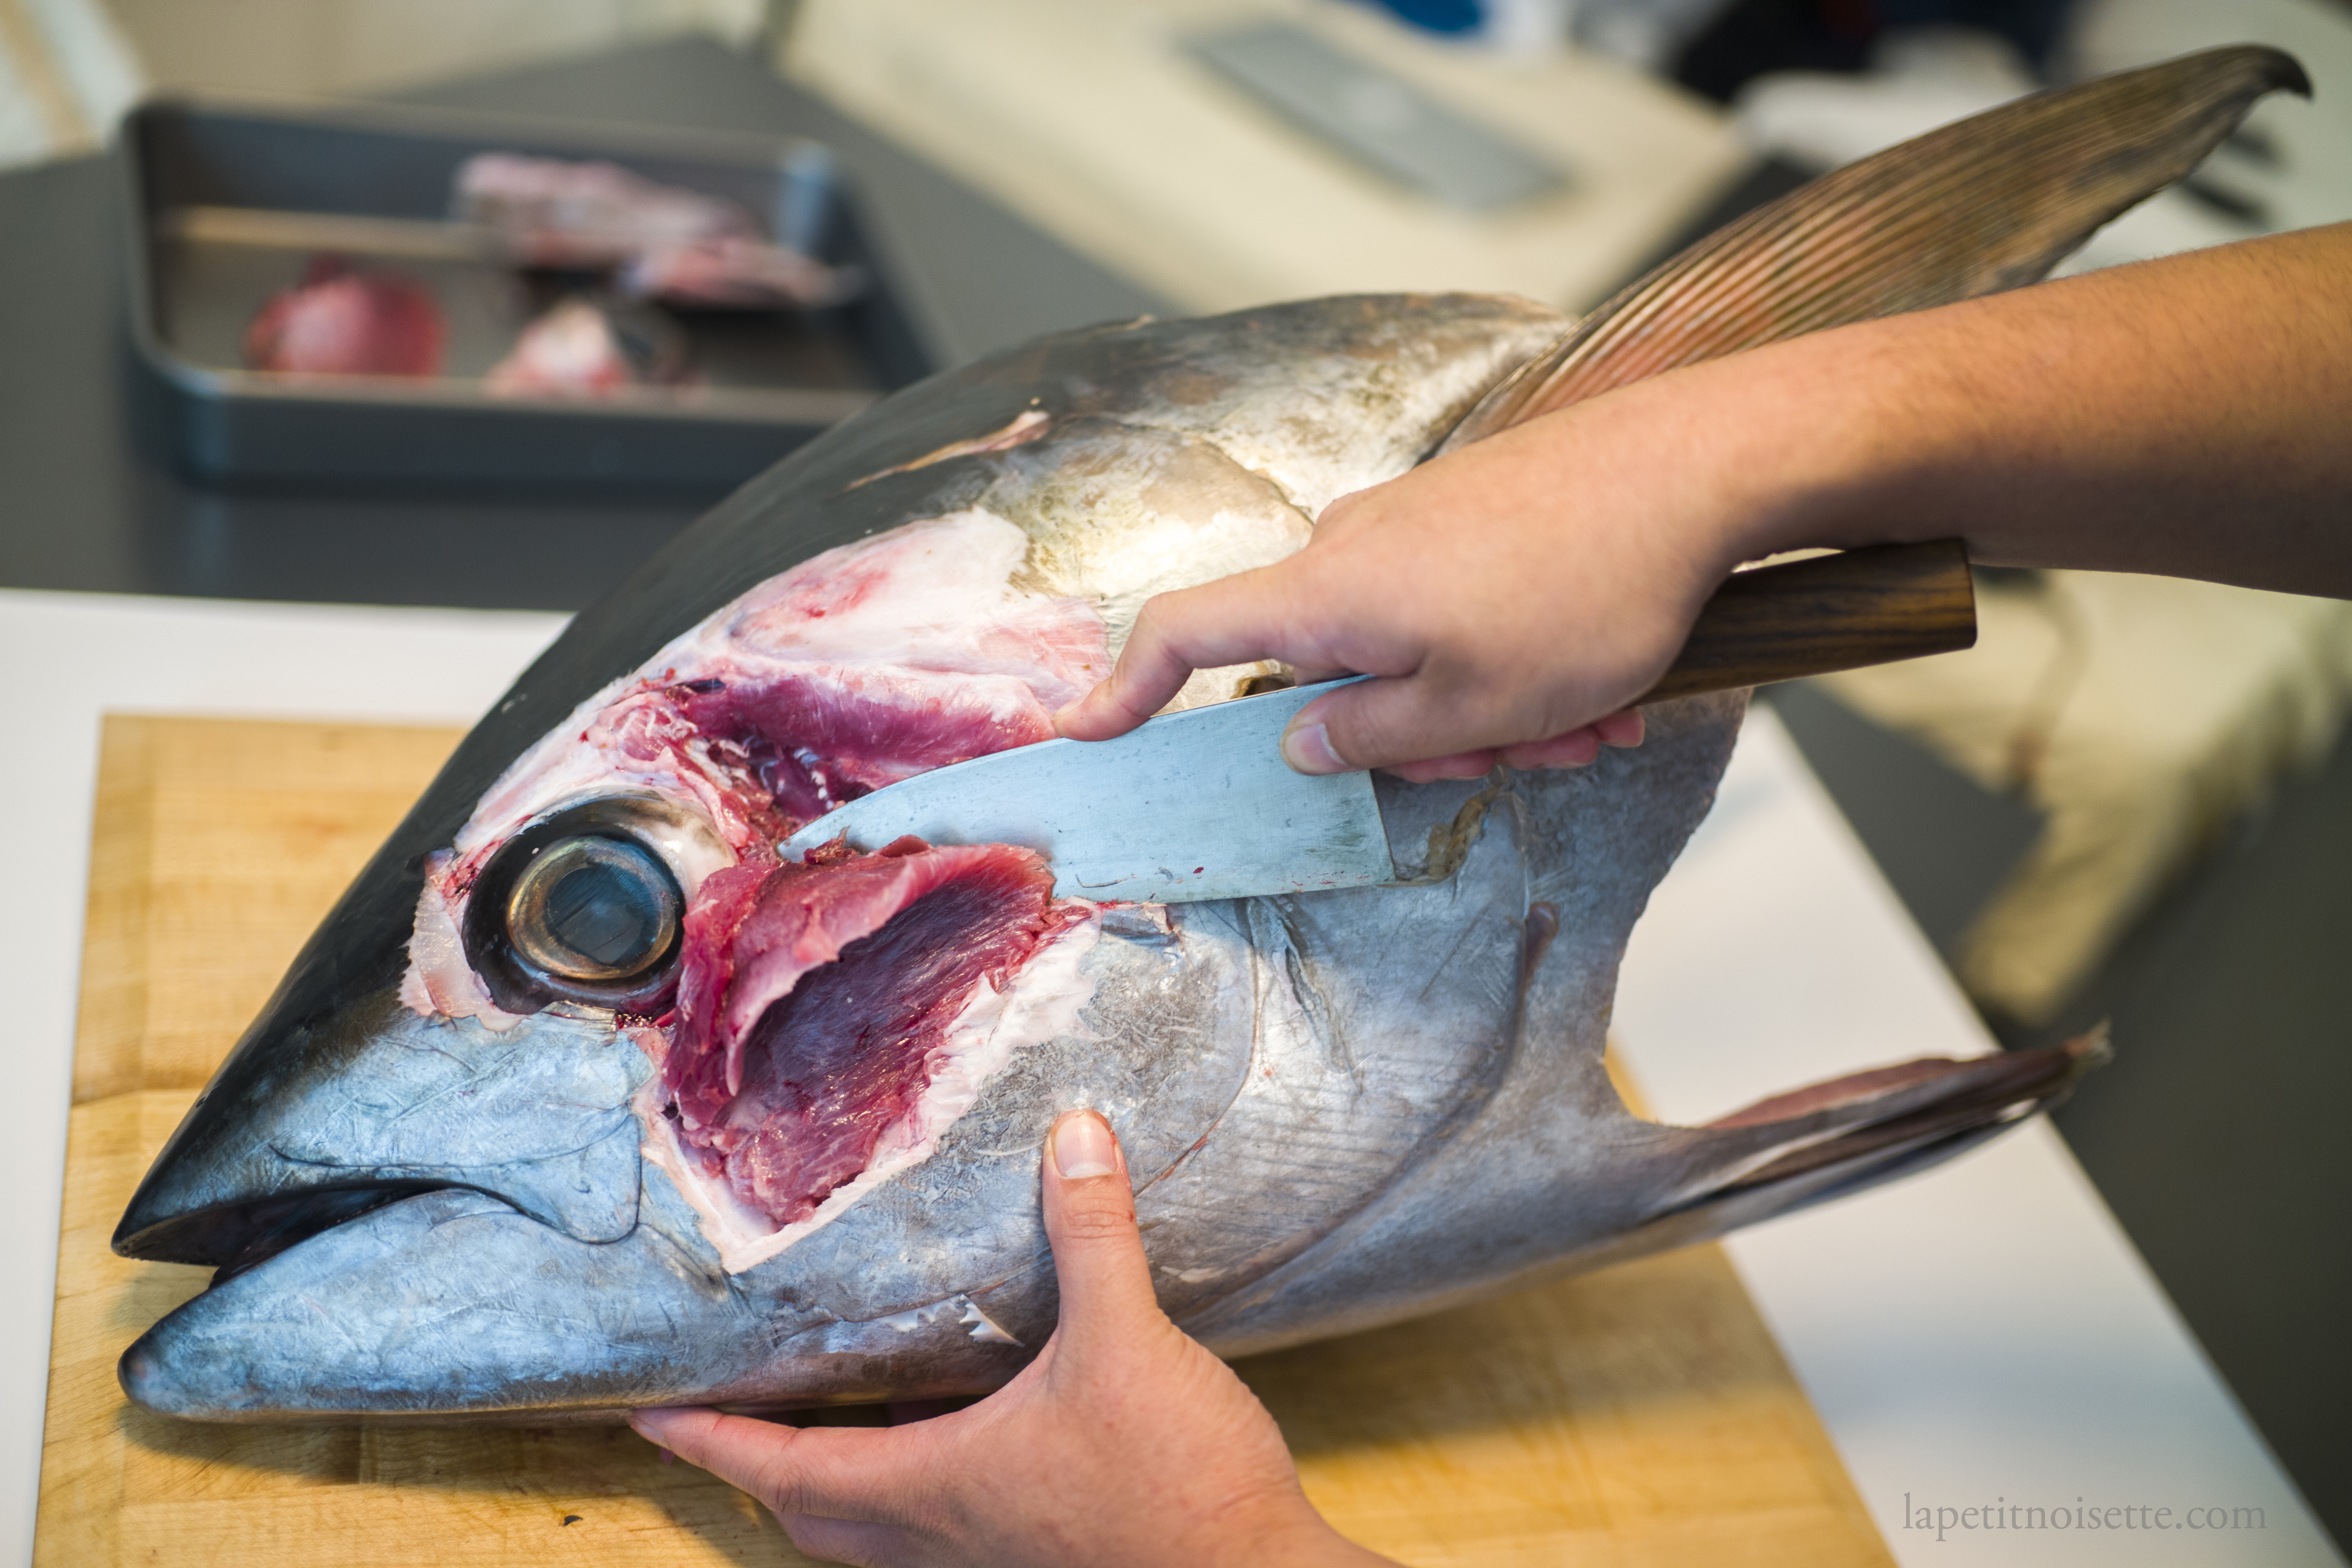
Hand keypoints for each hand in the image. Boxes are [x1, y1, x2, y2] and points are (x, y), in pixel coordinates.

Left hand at [632, 1110, 1394, 1567]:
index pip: (781, 1468)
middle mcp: (942, 1538)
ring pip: (876, 1532)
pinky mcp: (1037, 1558)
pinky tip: (962, 1429)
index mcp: (933, 1488)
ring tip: (834, 1411)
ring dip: (842, 1478)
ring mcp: (989, 1558)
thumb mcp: (1129, 1340)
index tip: (648, 1414)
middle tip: (732, 1414)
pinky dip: (919, 1482)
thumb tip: (1074, 1136)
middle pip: (813, 1515)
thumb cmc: (1175, 1485)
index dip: (709, 1439)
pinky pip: (942, 1527)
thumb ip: (1092, 1235)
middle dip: (762, 1465)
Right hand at [1052, 385, 1754, 781]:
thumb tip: (1298, 743)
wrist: (1697, 468)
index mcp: (1328, 596)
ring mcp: (1413, 528)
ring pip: (1416, 655)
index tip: (1084, 730)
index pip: (1187, 634)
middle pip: (1332, 674)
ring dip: (1493, 711)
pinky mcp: (1471, 518)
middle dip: (1419, 738)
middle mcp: (1354, 551)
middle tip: (1518, 761)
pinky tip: (1605, 693)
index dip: (1126, 687)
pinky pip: (1465, 617)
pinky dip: (1519, 666)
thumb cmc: (1583, 592)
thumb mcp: (1472, 707)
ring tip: (1591, 726)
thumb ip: (1369, 737)